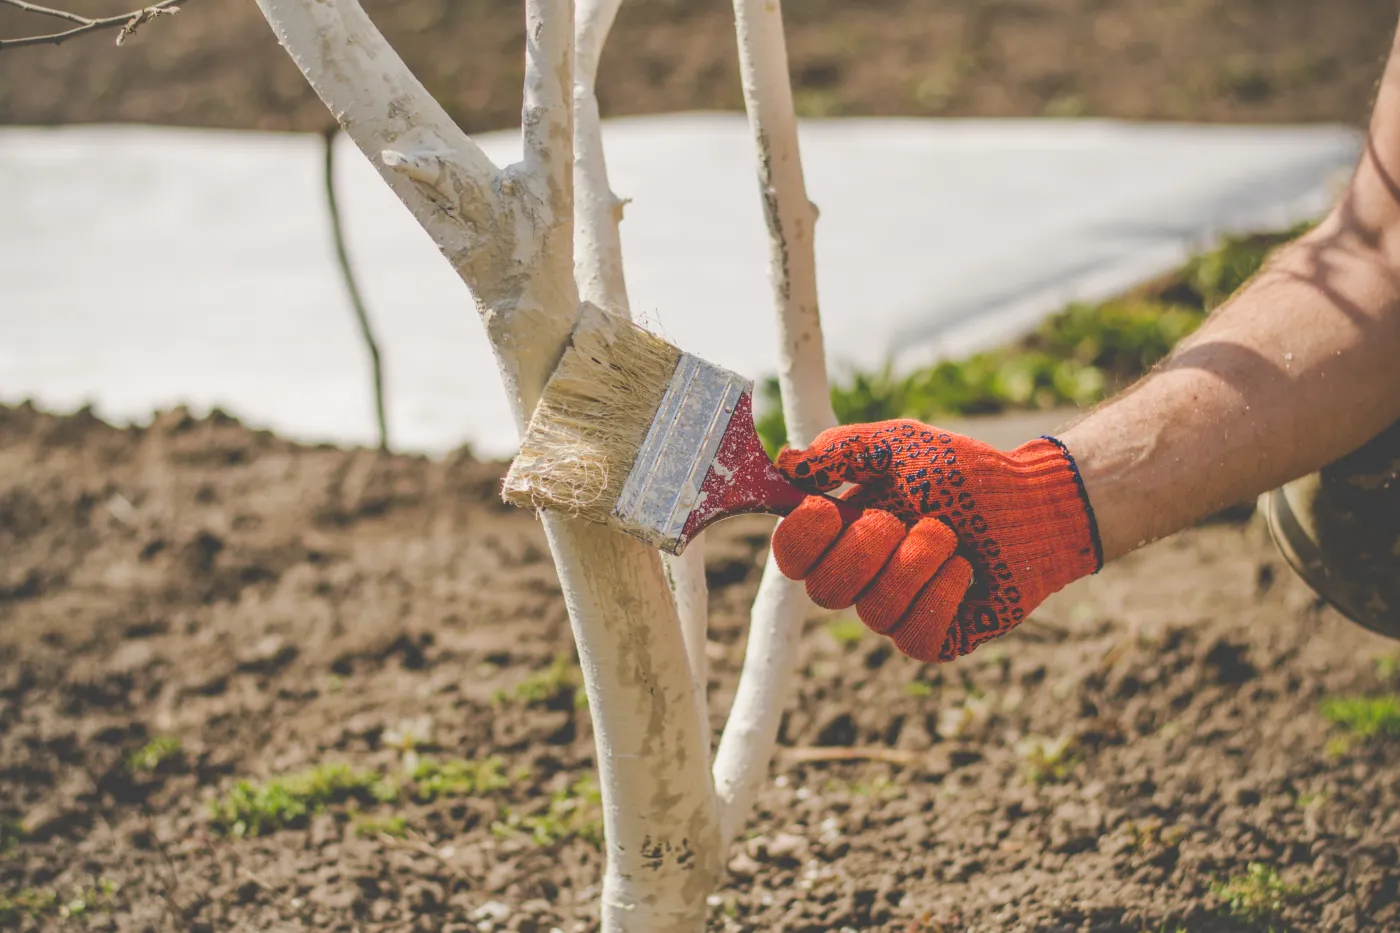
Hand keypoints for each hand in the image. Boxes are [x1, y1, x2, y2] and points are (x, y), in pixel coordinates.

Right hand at [770, 420, 1100, 661]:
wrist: (1032, 505)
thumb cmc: (964, 474)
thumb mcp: (899, 445)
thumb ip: (842, 449)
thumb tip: (786, 463)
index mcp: (843, 533)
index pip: (791, 556)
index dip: (801, 538)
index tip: (828, 507)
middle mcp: (861, 579)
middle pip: (823, 590)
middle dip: (867, 547)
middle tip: (902, 518)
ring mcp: (895, 611)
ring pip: (873, 612)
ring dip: (917, 563)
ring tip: (947, 536)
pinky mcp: (933, 638)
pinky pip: (914, 636)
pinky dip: (941, 596)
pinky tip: (962, 572)